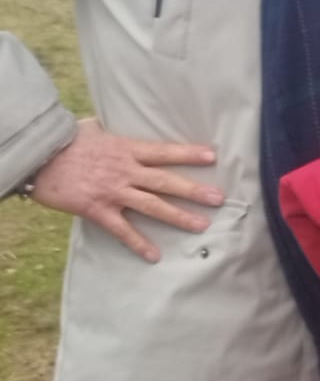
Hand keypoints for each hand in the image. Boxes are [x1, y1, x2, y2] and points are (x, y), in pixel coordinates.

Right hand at [29, 117, 221, 263]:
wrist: (39, 159)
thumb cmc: (65, 140)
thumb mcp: (93, 127)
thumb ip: (112, 130)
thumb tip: (117, 124)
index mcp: (127, 149)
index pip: (164, 151)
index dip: (189, 153)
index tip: (213, 156)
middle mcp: (125, 171)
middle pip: (166, 181)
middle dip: (194, 190)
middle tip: (219, 198)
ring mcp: (113, 192)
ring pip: (152, 206)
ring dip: (178, 216)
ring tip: (201, 225)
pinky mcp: (98, 210)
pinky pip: (122, 230)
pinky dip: (139, 244)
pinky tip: (155, 256)